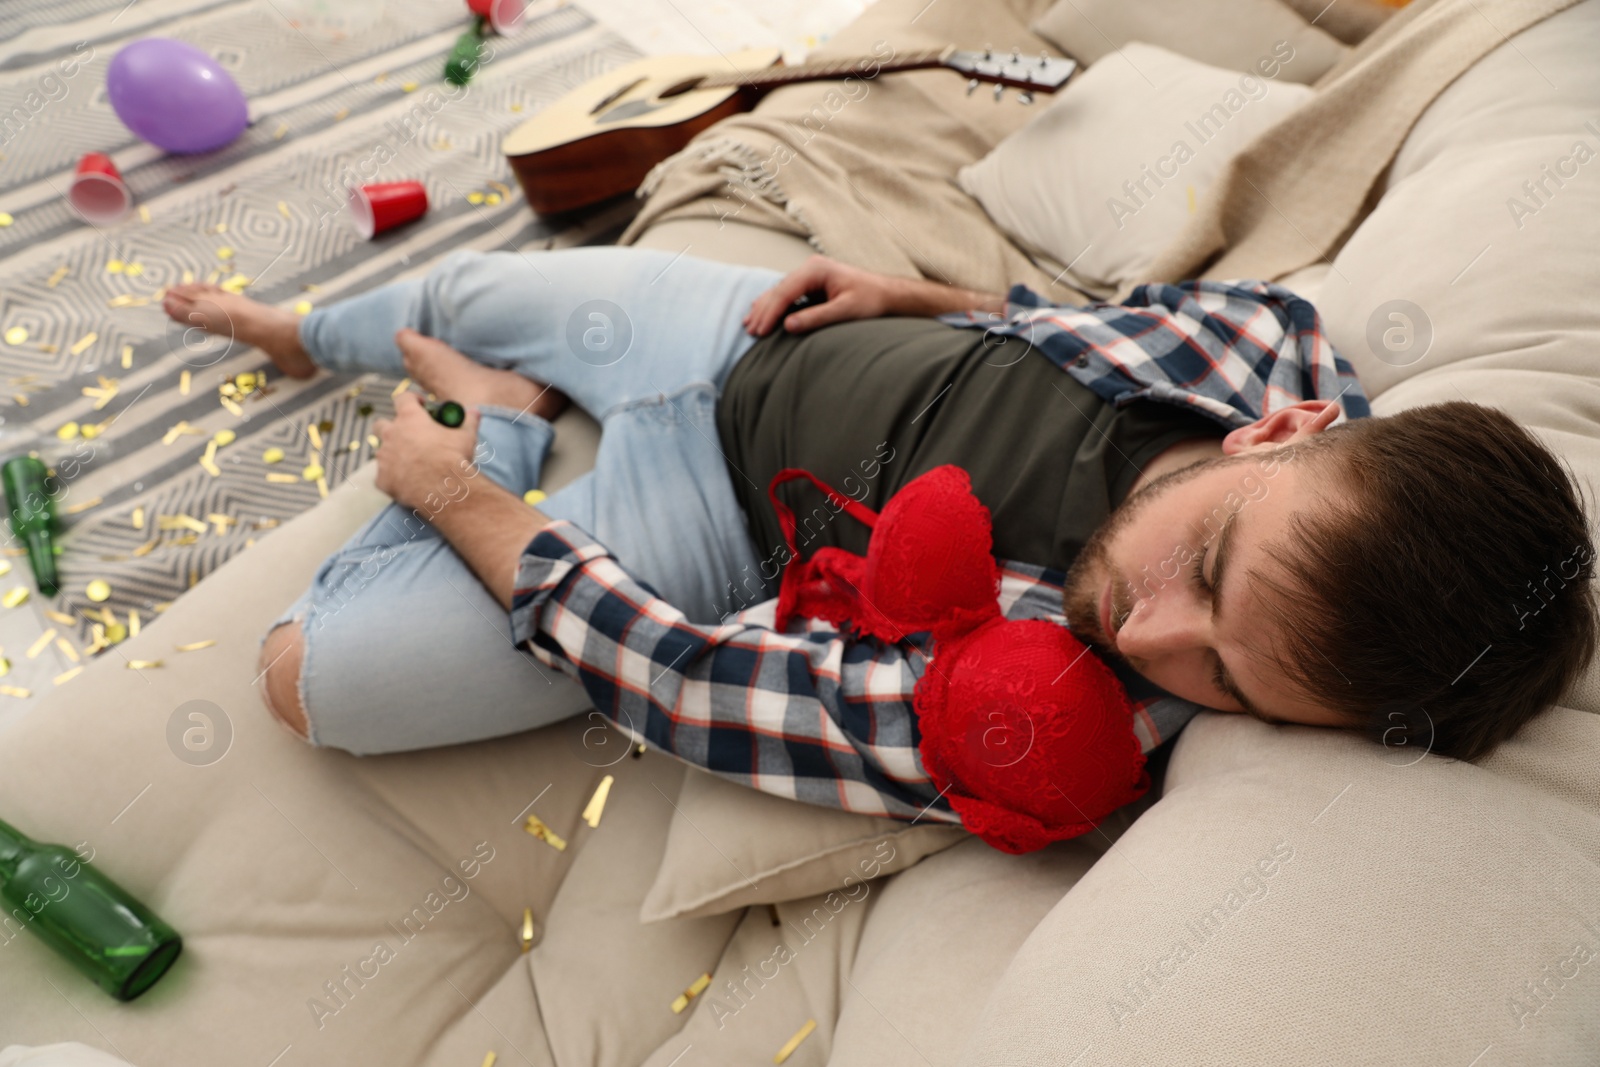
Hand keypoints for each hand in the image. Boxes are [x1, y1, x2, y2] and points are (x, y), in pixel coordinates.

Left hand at [373, 391, 482, 513]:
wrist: (445, 489)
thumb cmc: (455, 458)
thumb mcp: (466, 436)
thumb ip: (468, 421)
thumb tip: (475, 412)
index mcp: (410, 418)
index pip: (402, 398)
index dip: (411, 400)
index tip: (420, 405)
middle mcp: (391, 434)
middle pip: (380, 425)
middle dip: (390, 428)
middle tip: (407, 436)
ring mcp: (384, 457)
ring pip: (381, 452)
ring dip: (392, 455)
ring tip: (411, 464)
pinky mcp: (382, 479)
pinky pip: (383, 476)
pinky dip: (393, 478)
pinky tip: (407, 483)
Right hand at [743, 255, 902, 336]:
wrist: (887, 294)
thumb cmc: (871, 300)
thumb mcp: (845, 311)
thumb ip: (817, 318)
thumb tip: (788, 326)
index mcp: (816, 269)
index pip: (785, 291)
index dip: (771, 312)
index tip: (760, 331)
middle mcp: (810, 267)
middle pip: (778, 290)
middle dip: (764, 311)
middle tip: (751, 332)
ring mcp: (810, 273)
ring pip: (779, 291)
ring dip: (765, 308)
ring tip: (750, 325)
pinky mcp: (812, 282)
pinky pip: (787, 293)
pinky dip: (774, 305)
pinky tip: (761, 313)